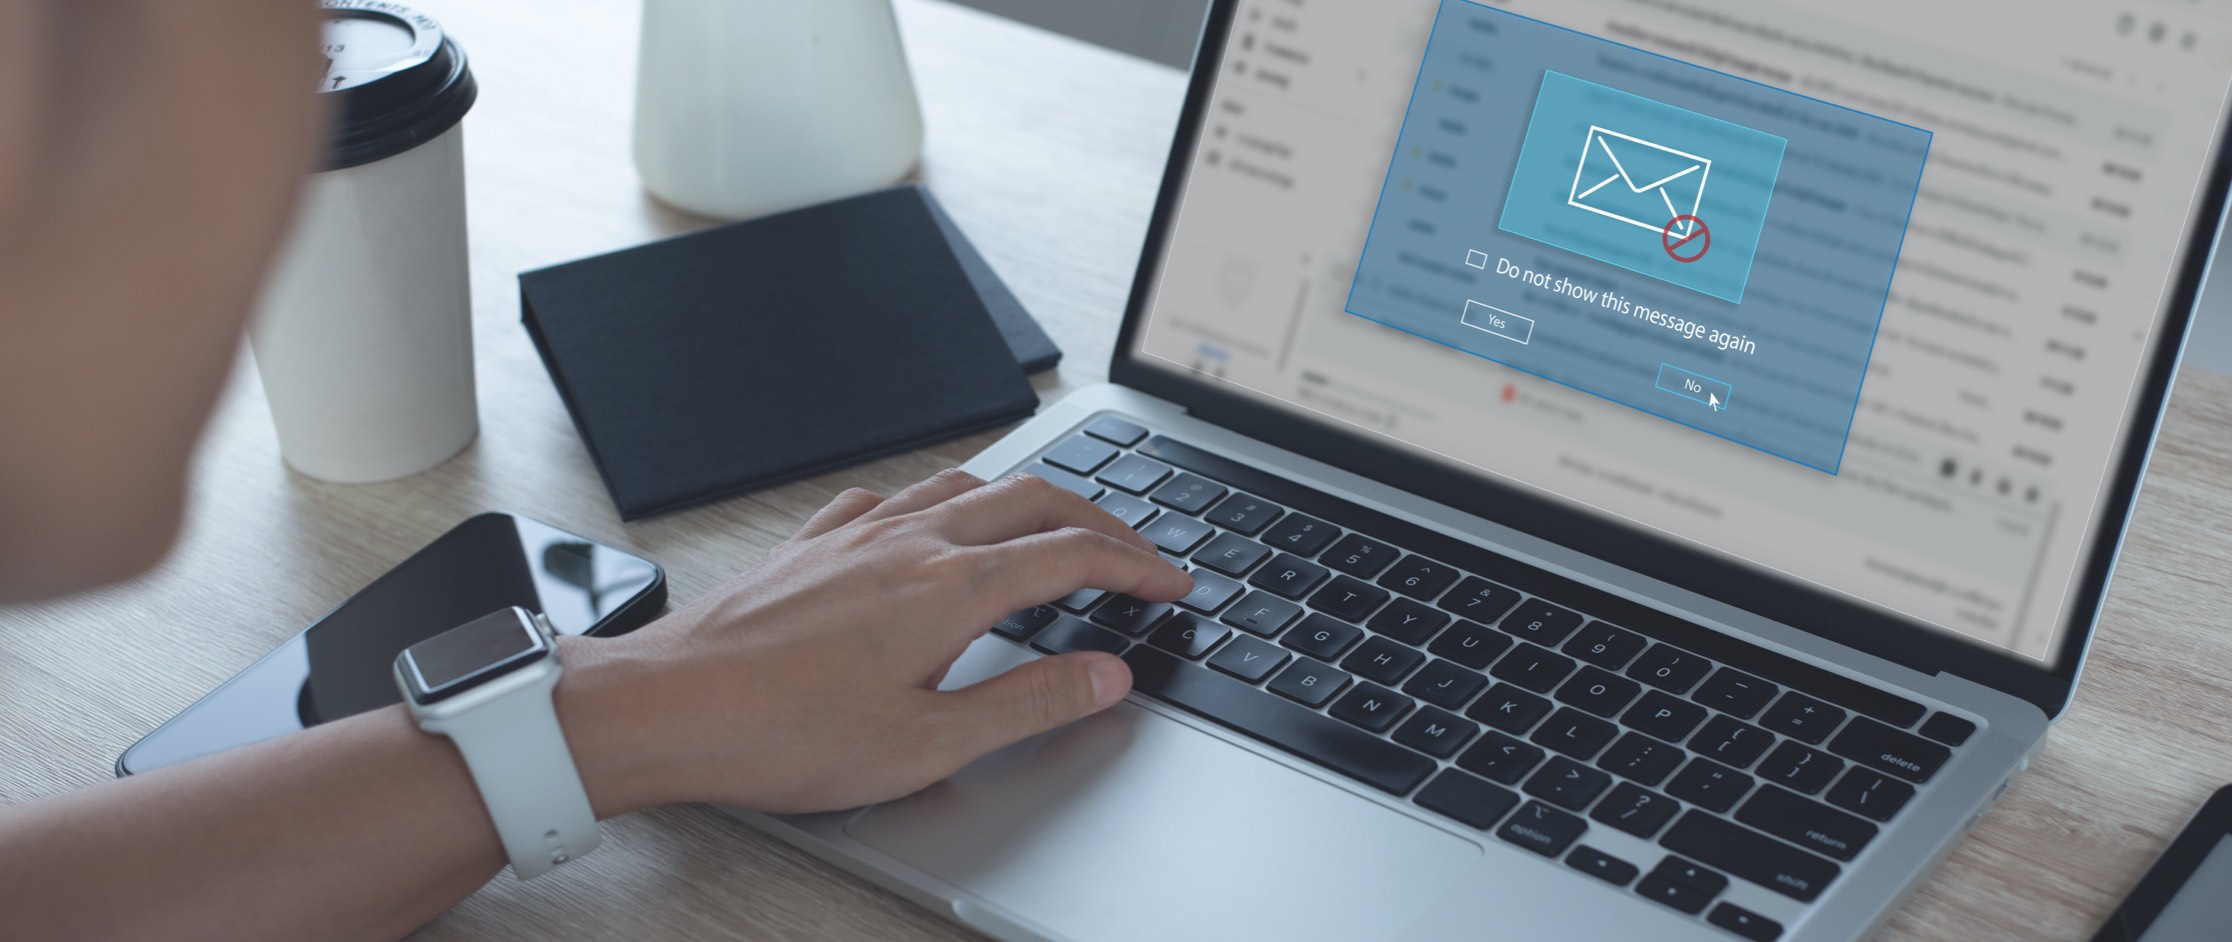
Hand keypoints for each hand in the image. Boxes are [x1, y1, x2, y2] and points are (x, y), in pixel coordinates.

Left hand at [558, 470, 1192, 814]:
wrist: (664, 707)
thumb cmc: (779, 734)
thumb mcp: (928, 743)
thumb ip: (1029, 703)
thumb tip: (1106, 676)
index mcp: (950, 587)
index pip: (1073, 555)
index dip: (1138, 566)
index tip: (1172, 584)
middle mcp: (909, 541)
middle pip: (1033, 499)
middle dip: (1100, 519)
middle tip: (1137, 553)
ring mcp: (856, 533)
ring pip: (967, 485)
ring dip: (1029, 498)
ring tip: (1056, 524)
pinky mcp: (812, 543)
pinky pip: (897, 495)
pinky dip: (944, 501)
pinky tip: (933, 523)